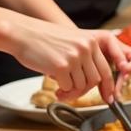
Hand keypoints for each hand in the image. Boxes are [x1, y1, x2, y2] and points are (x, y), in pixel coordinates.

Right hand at [9, 22, 130, 102]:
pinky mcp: (61, 66)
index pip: (105, 69)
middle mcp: (86, 48)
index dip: (108, 86)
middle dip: (85, 91)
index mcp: (91, 41)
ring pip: (81, 86)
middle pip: (95, 80)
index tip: (109, 97)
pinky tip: (53, 82)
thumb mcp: (72, 42)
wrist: (22, 33)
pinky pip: (67, 87)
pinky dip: (61, 89)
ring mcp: (74, 57)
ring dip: (71, 91)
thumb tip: (93, 82)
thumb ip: (85, 58)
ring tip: (60, 89)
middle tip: (72, 94)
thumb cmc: (44, 40)